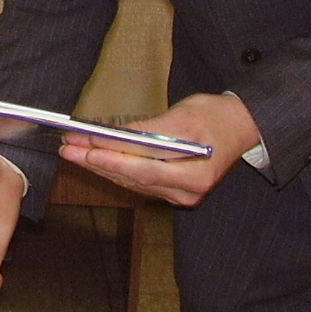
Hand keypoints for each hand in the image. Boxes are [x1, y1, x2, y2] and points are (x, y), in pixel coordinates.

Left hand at [59, 91, 260, 207]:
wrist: (241, 127)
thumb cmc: (215, 117)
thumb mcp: (183, 116)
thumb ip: (150, 130)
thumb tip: (115, 135)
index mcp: (196, 175)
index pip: (144, 168)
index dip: (113, 159)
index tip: (87, 147)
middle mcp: (187, 192)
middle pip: (133, 178)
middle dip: (96, 162)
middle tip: (68, 148)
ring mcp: (180, 195)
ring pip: (131, 182)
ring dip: (100, 167)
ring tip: (73, 151)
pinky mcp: (172, 190)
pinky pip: (138, 182)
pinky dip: (115, 170)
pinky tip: (95, 160)